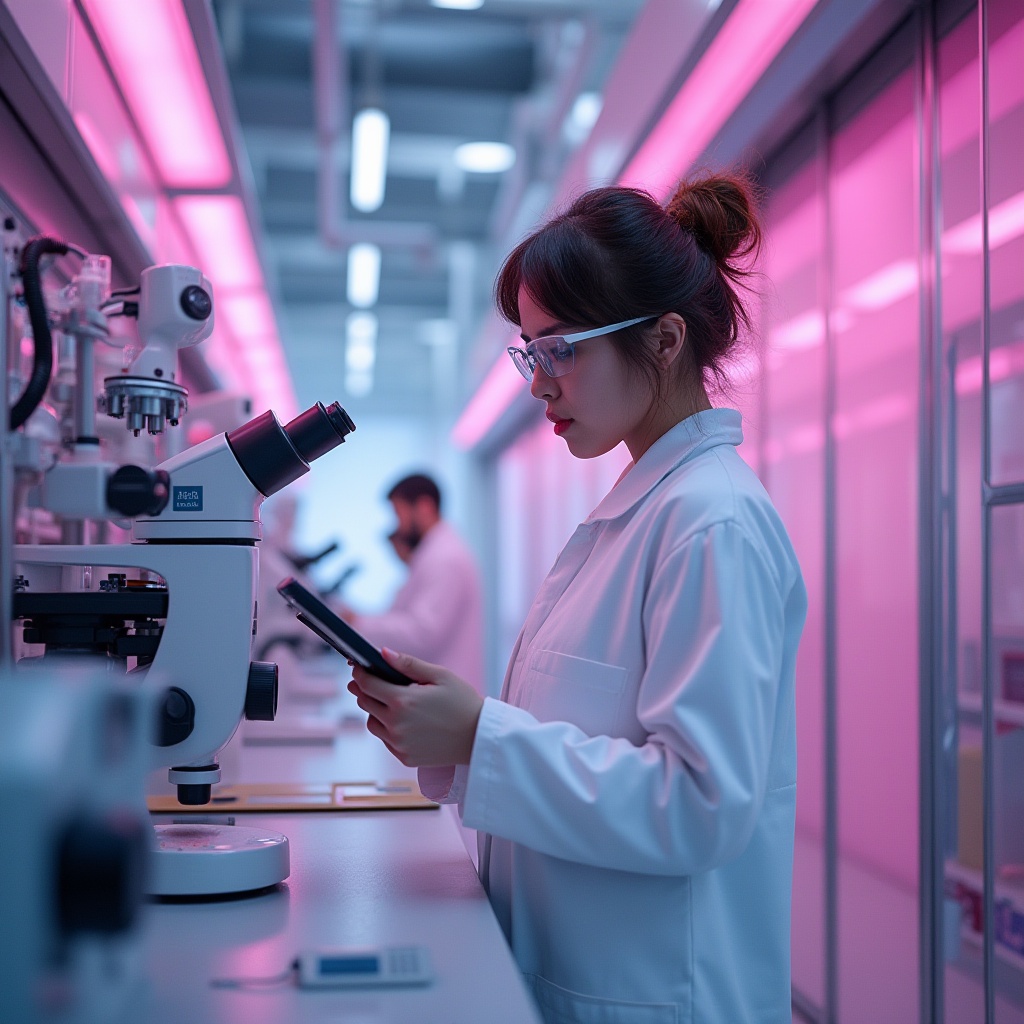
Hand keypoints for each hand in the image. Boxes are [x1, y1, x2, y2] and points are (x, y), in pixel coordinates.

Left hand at [348, 649, 483, 766]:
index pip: (367, 684)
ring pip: (372, 723)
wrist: (479, 737)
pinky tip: (403, 720)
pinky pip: (385, 739)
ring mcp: (399, 744)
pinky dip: (388, 728)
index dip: (359, 674)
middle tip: (368, 681)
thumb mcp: (440, 675)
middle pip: (365, 703)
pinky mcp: (404, 757)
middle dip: (364, 689)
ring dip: (375, 710)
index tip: (358, 668)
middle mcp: (396, 725)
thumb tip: (382, 652)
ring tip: (391, 702)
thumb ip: (408, 664)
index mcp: (402, 701)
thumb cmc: (463, 702)